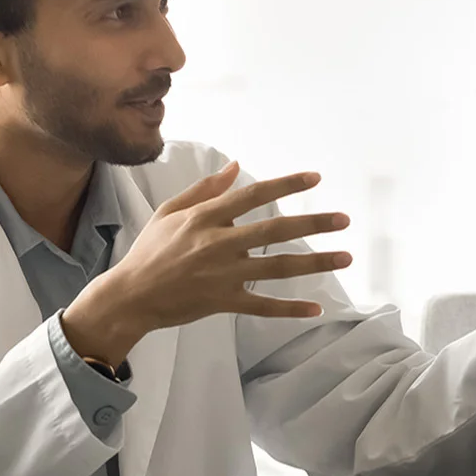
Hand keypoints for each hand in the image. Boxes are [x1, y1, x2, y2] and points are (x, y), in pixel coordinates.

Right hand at [61, 163, 351, 364]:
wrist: (130, 296)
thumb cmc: (149, 251)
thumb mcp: (170, 212)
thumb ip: (204, 190)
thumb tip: (234, 167)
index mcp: (205, 217)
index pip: (253, 195)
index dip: (286, 185)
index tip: (315, 179)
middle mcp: (217, 243)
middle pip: (274, 230)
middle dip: (313, 223)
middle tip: (344, 220)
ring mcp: (222, 274)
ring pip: (276, 267)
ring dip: (315, 263)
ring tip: (345, 257)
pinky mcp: (222, 302)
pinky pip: (262, 306)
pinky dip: (289, 309)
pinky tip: (316, 308)